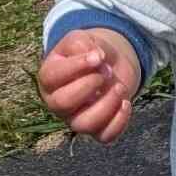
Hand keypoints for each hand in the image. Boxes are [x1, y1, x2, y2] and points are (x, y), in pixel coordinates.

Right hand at [39, 27, 142, 141]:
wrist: (108, 63)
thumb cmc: (88, 51)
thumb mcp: (81, 39)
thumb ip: (82, 44)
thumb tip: (96, 58)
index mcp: (49, 78)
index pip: (52, 77)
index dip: (77, 66)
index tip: (98, 55)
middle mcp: (57, 102)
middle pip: (62, 103)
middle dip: (89, 85)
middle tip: (107, 72)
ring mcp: (76, 118)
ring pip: (83, 124)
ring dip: (106, 105)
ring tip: (119, 86)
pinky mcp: (97, 128)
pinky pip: (105, 136)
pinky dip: (119, 122)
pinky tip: (126, 102)